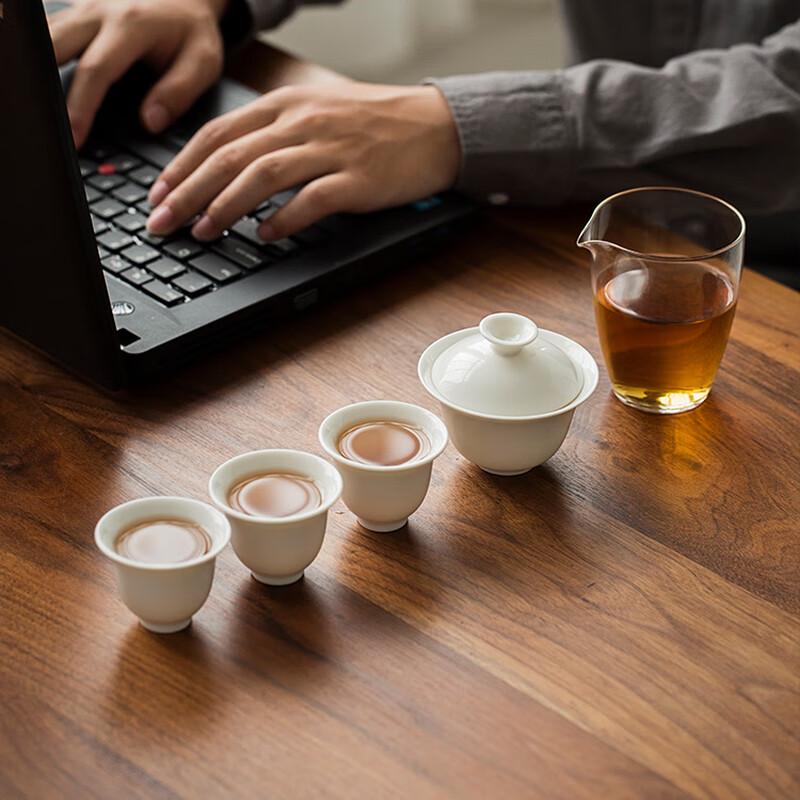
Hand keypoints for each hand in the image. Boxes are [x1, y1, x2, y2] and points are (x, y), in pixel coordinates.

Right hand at [49, 0, 227, 147]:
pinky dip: (39, 54)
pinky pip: (49, 32)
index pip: (97, 71)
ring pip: (45, 35)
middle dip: (42, 85)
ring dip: (35, 67)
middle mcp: (100, 12)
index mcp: (131, 26)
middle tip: (43, 123)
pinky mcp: (77, 12)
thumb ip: (179, 92)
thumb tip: (150, 123)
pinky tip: (36, 80)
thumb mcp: (203, 61)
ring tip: (34, 106)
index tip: (74, 138)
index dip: (82, 107)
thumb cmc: (193, 30)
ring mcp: (83, 9)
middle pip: (54, 45)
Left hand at [146, 82, 460, 241]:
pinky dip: (284, 219)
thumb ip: (273, 132)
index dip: (182, 166)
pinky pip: (311, 200)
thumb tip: (226, 165)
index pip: (219, 133)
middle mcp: (302, 121)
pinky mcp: (356, 179)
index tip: (159, 194)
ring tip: (204, 231)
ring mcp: (330, 149)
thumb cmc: (373, 124)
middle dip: (189, 191)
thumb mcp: (316, 112)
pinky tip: (265, 236)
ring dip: (226, 205)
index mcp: (286, 104)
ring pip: (263, 175)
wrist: (434, 127)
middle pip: (231, 156)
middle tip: (163, 222)